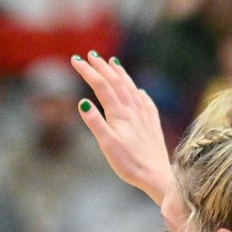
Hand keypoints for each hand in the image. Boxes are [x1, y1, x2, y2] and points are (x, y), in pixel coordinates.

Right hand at [72, 53, 172, 203]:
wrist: (156, 175)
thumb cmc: (129, 164)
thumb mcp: (108, 145)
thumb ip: (95, 123)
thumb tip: (82, 102)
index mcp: (119, 114)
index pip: (101, 86)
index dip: (88, 72)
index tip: (75, 60)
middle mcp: (132, 109)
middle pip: (115, 82)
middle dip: (101, 67)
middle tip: (90, 55)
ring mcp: (144, 114)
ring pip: (130, 87)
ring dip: (119, 74)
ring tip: (112, 63)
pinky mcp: (152, 123)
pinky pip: (144, 100)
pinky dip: (138, 91)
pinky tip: (139, 90)